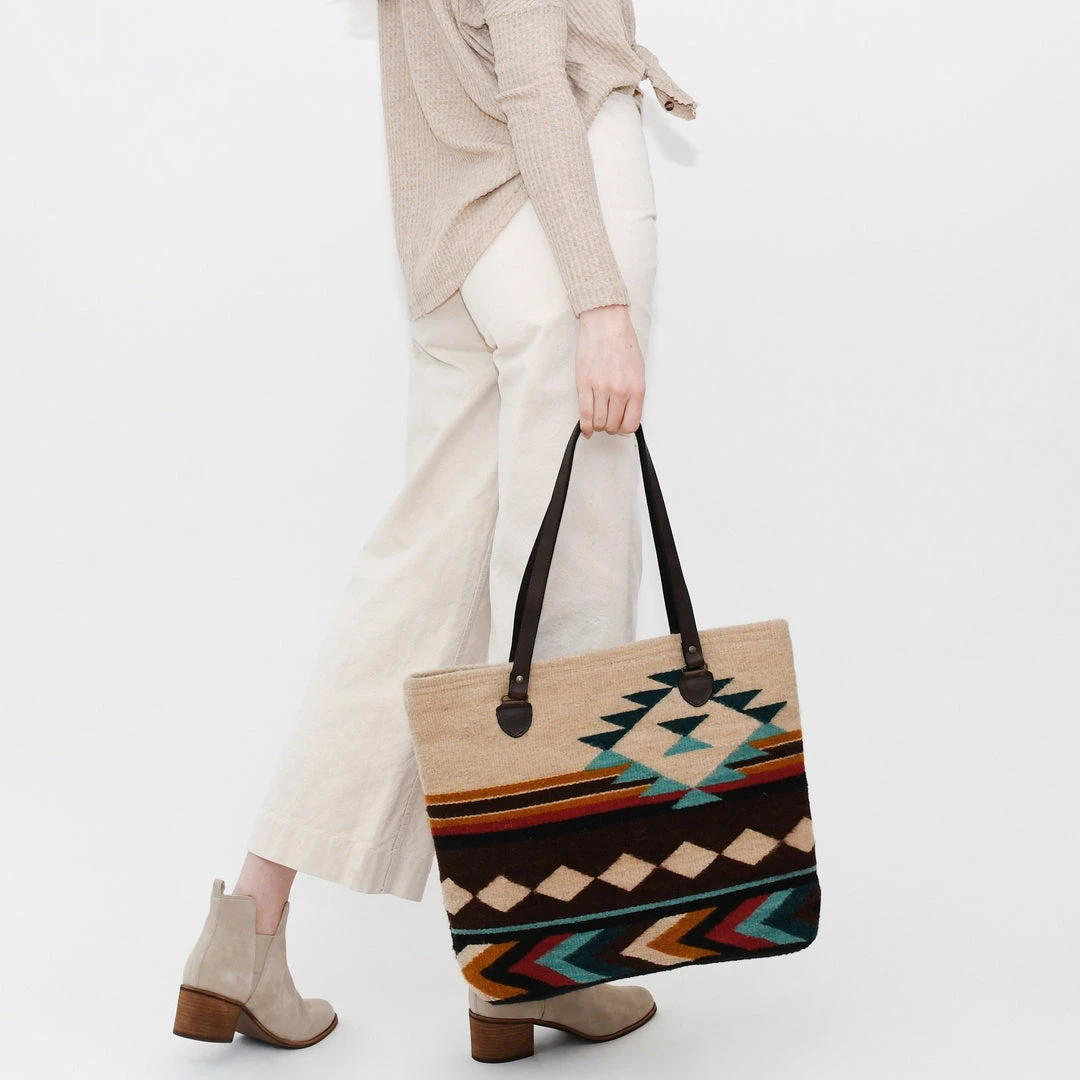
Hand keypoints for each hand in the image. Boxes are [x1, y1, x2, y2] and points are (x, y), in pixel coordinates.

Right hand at [574, 304, 645, 436]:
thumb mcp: (639, 370)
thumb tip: (628, 413)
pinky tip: (586, 429)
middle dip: (610, 426)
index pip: (631, 424)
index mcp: (637, 389)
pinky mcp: (584, 384)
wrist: (606, 324)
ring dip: (598, 425)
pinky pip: (585, 414)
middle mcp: (620, 391)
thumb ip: (634, 393)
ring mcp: (601, 388)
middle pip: (613, 425)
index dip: (624, 428)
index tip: (620, 425)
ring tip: (597, 419)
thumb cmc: (623, 344)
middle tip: (607, 420)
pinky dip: (585, 426)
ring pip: (599, 422)